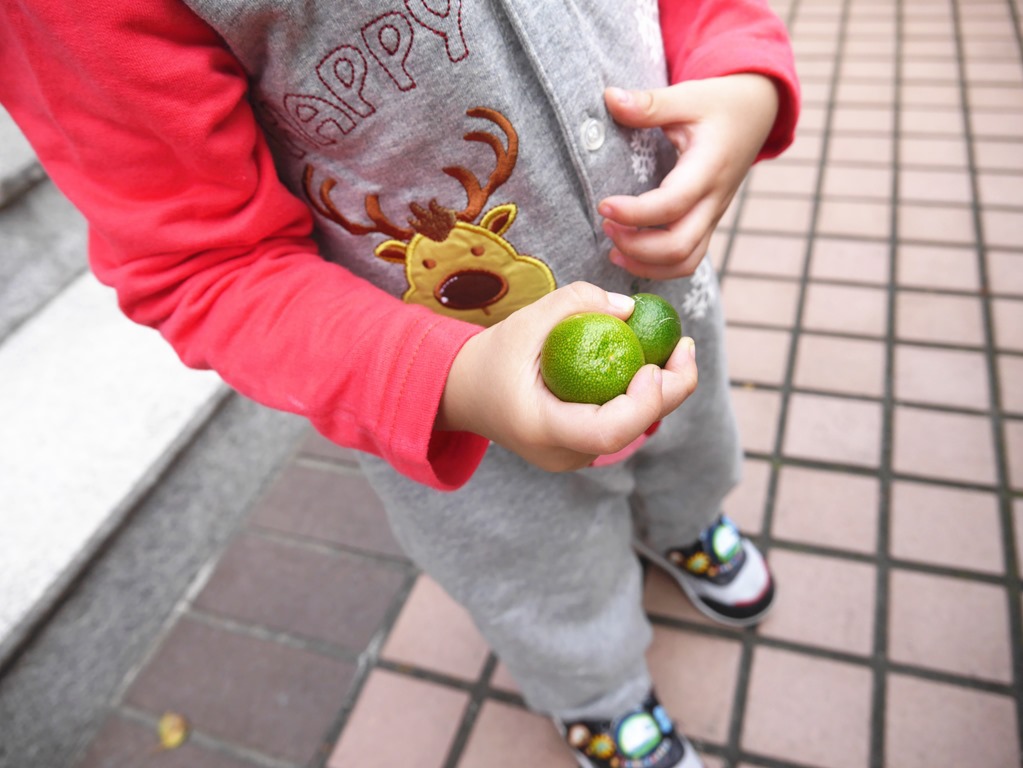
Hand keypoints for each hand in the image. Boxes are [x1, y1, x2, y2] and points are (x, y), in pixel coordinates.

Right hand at [437, 282, 697, 471]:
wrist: (464, 394)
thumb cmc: (491, 357)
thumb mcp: (526, 319)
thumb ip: (575, 302)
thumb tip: (630, 309)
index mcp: (543, 429)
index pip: (608, 431)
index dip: (642, 403)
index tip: (652, 363)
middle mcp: (563, 454)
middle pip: (631, 432)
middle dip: (670, 390)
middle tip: (685, 345)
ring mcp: (575, 457)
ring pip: (633, 430)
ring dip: (661, 391)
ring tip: (673, 348)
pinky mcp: (583, 448)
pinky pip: (623, 424)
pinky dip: (642, 395)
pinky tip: (651, 361)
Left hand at [599, 74, 778, 279]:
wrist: (757, 113)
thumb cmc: (720, 104)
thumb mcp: (688, 96)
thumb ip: (649, 103)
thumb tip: (609, 97)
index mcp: (708, 168)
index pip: (672, 204)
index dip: (635, 213)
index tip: (603, 205)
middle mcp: (714, 200)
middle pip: (679, 247)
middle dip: (637, 246)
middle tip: (606, 225)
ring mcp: (712, 216)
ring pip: (685, 262)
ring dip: (646, 264)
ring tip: (612, 249)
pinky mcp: (707, 223)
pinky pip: (687, 259)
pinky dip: (657, 267)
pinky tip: (628, 255)